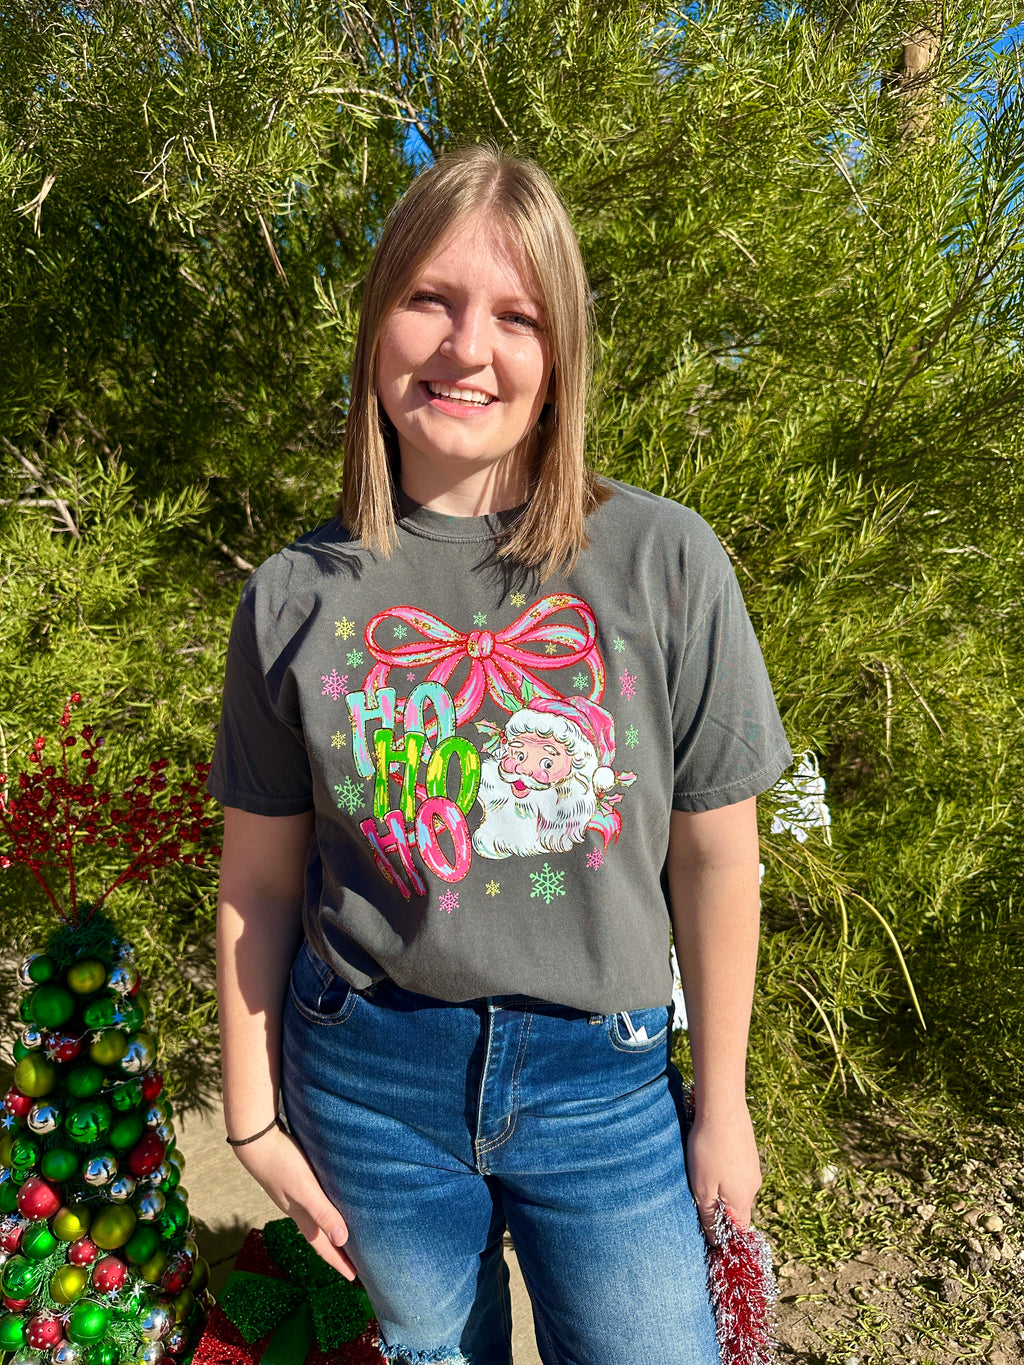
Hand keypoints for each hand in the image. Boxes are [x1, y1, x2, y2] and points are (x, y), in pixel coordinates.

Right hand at [232, 1126, 356, 1278]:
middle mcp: (296, 1208)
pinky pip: (313, 1200)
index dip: (338, 1261)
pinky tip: (328, 1197)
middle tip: (353, 1260)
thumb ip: (322, 1212)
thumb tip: (342, 1240)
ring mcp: (292, 1194)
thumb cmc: (281, 1163)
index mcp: (300, 1215)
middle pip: (319, 1235)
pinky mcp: (293, 1178)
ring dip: (329, 1227)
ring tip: (344, 1232)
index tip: (353, 1277)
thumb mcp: (305, 1189)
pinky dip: (323, 1207)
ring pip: (315, 1217)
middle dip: (335, 1249)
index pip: (322, 1245)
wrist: (255, 1140)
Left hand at [685, 1104, 761, 1246]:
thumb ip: (710, 1216)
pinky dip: (725, 1171)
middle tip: (699, 1199)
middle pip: (738, 1209)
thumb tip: (716, 1242)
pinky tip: (711, 1158)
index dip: (726, 1235)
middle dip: (721, 1210)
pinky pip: (737, 1171)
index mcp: (742, 1199)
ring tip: (703, 1174)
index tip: (709, 1232)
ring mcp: (753, 1167)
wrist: (723, 1108)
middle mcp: (753, 1186)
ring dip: (722, 1188)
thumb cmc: (708, 1150)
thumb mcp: (702, 1188)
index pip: (739, 1229)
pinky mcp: (748, 1151)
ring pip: (737, 1188)